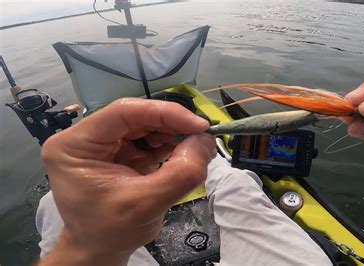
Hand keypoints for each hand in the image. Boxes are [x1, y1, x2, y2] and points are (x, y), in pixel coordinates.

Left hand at [39, 98, 215, 265]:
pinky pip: (146, 139)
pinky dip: (168, 145)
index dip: (164, 113)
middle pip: (135, 117)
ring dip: (172, 134)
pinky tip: (182, 153)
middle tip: (202, 137)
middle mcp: (85, 138)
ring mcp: (102, 144)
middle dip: (171, 125)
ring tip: (193, 148)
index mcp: (75, 145)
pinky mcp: (118, 153)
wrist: (100, 251)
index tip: (199, 125)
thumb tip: (206, 141)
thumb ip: (180, 173)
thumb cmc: (112, 231)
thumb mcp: (147, 204)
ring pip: (144, 126)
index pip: (123, 112)